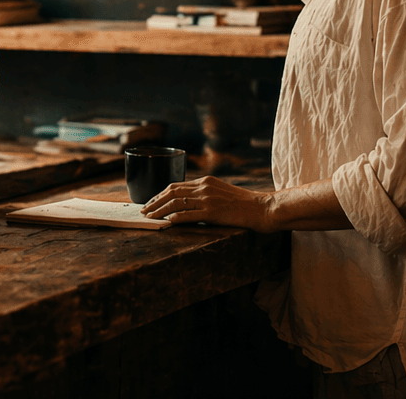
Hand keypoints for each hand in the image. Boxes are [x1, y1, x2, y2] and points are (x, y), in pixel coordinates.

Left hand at [139, 175, 271, 231]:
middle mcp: (204, 187)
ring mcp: (207, 199)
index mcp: (206, 181)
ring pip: (176, 203)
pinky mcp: (212, 212)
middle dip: (155, 202)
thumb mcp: (222, 193)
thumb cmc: (243, 204)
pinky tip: (166, 223)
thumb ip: (205, 194)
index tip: (151, 202)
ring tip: (150, 218)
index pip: (176, 186)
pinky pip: (188, 215)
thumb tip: (188, 201)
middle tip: (144, 211)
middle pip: (171, 192)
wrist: (261, 208)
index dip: (160, 194)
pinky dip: (174, 218)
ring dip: (159, 211)